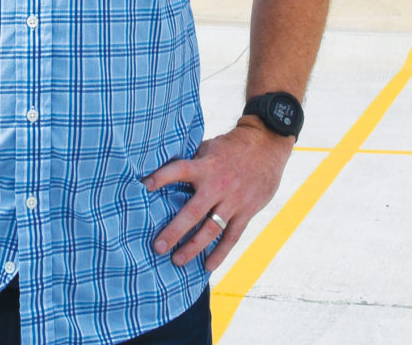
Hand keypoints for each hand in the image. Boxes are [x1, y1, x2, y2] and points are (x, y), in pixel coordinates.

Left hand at [143, 120, 293, 271]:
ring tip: (177, 260)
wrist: (267, 145)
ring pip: (211, 229)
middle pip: (193, 212)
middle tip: (157, 247)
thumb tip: (161, 168)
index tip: (143, 186)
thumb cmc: (231, 147)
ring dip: (194, 247)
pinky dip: (220, 253)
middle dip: (174, 231)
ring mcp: (233, 201)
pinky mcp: (247, 211)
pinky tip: (208, 266)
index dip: (162, 177)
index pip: (179, 170)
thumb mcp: (209, 147)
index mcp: (205, 166)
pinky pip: (232, 236)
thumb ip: (191, 162)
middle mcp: (218, 185)